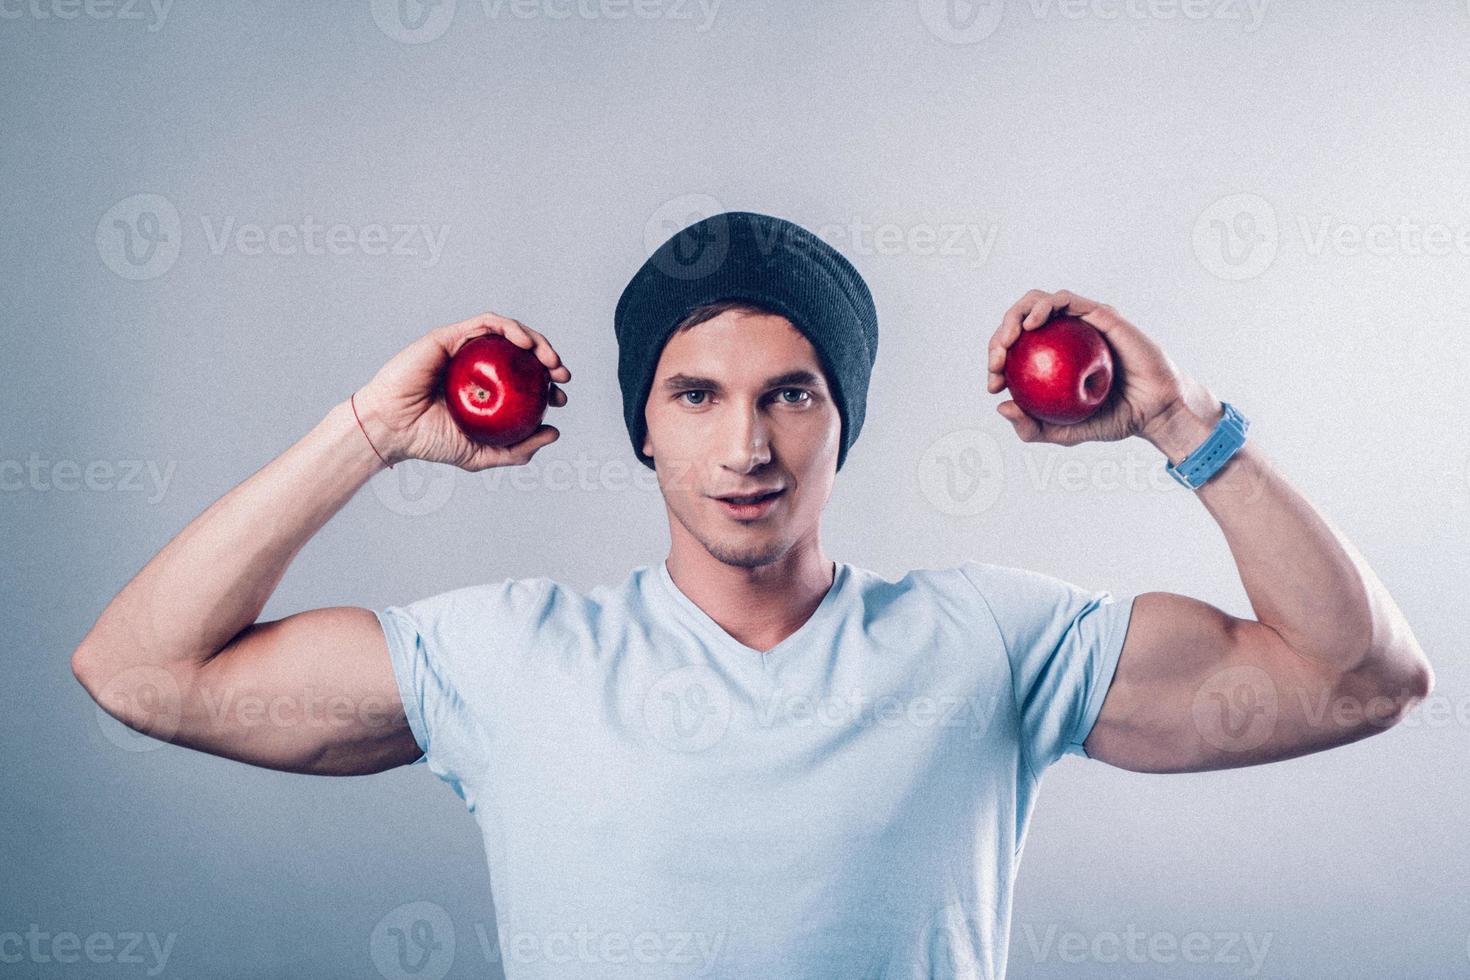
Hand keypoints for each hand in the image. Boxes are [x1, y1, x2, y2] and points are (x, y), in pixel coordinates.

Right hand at [353, 311, 571, 470]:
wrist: (391, 429)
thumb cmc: (428, 442)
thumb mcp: (481, 455)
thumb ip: (518, 449)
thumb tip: (555, 432)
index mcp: (484, 390)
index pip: (524, 381)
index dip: (548, 384)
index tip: (561, 398)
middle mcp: (475, 366)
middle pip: (521, 353)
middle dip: (548, 358)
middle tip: (562, 375)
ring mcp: (463, 350)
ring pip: (508, 333)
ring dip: (535, 340)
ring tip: (549, 358)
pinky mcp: (449, 336)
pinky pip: (486, 324)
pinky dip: (509, 328)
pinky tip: (524, 343)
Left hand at [985, 289, 1218, 447]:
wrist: (1156, 411)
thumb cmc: (1115, 421)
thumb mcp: (1065, 433)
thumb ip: (1032, 428)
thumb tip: (1000, 406)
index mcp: (1053, 360)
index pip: (1015, 350)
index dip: (996, 361)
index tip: (994, 384)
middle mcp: (1065, 337)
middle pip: (1019, 322)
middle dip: (999, 337)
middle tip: (997, 361)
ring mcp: (1081, 323)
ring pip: (1037, 303)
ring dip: (1014, 316)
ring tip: (1008, 341)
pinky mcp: (1100, 313)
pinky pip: (1065, 301)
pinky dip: (1043, 307)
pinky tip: (1031, 326)